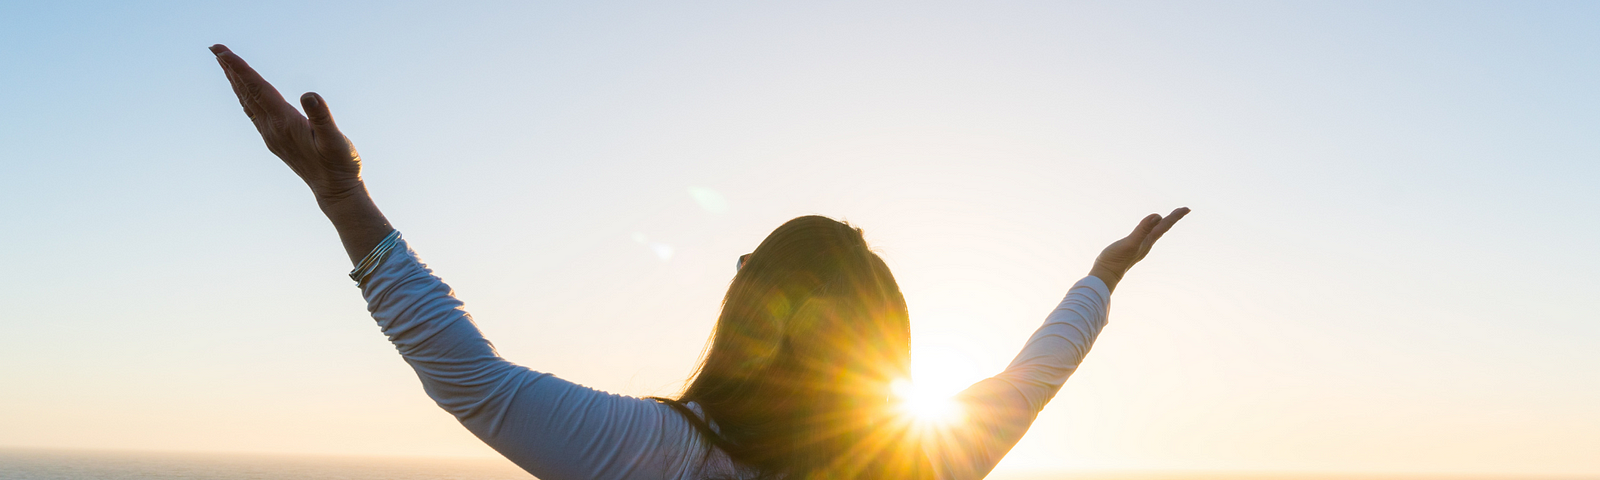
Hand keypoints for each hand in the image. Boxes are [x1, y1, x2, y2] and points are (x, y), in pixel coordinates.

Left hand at [211, 44, 362, 201]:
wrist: (335, 190)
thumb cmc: (339, 164)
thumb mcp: (336, 139)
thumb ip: (322, 117)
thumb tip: (308, 94)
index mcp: (284, 123)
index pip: (257, 89)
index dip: (240, 69)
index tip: (222, 52)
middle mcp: (272, 128)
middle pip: (247, 93)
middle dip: (231, 69)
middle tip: (216, 48)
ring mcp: (271, 135)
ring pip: (247, 102)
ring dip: (236, 82)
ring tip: (225, 64)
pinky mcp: (275, 140)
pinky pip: (254, 112)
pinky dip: (245, 96)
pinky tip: (244, 93)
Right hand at [1088, 207, 1189, 291]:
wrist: (1104, 276)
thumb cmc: (1116, 260)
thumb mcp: (1131, 243)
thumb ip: (1143, 230)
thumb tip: (1158, 216)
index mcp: (1148, 241)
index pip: (1165, 226)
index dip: (1175, 216)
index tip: (1187, 208)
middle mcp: (1146, 244)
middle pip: (1163, 229)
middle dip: (1172, 219)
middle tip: (1184, 210)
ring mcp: (1138, 247)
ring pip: (1154, 233)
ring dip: (1161, 225)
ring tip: (1165, 219)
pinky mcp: (1130, 249)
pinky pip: (1144, 236)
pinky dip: (1148, 230)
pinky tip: (1145, 231)